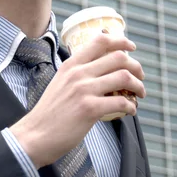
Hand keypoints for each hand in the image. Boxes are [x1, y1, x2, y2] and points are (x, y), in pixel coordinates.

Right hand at [9, 33, 145, 168]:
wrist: (35, 135)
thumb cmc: (50, 112)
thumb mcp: (60, 82)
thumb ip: (77, 73)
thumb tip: (99, 68)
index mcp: (71, 65)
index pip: (100, 41)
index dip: (121, 41)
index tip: (131, 47)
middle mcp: (78, 73)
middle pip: (118, 57)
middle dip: (136, 66)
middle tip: (140, 77)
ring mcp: (84, 90)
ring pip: (124, 77)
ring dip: (138, 86)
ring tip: (140, 94)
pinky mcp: (90, 109)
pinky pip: (121, 102)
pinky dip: (131, 106)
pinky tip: (130, 110)